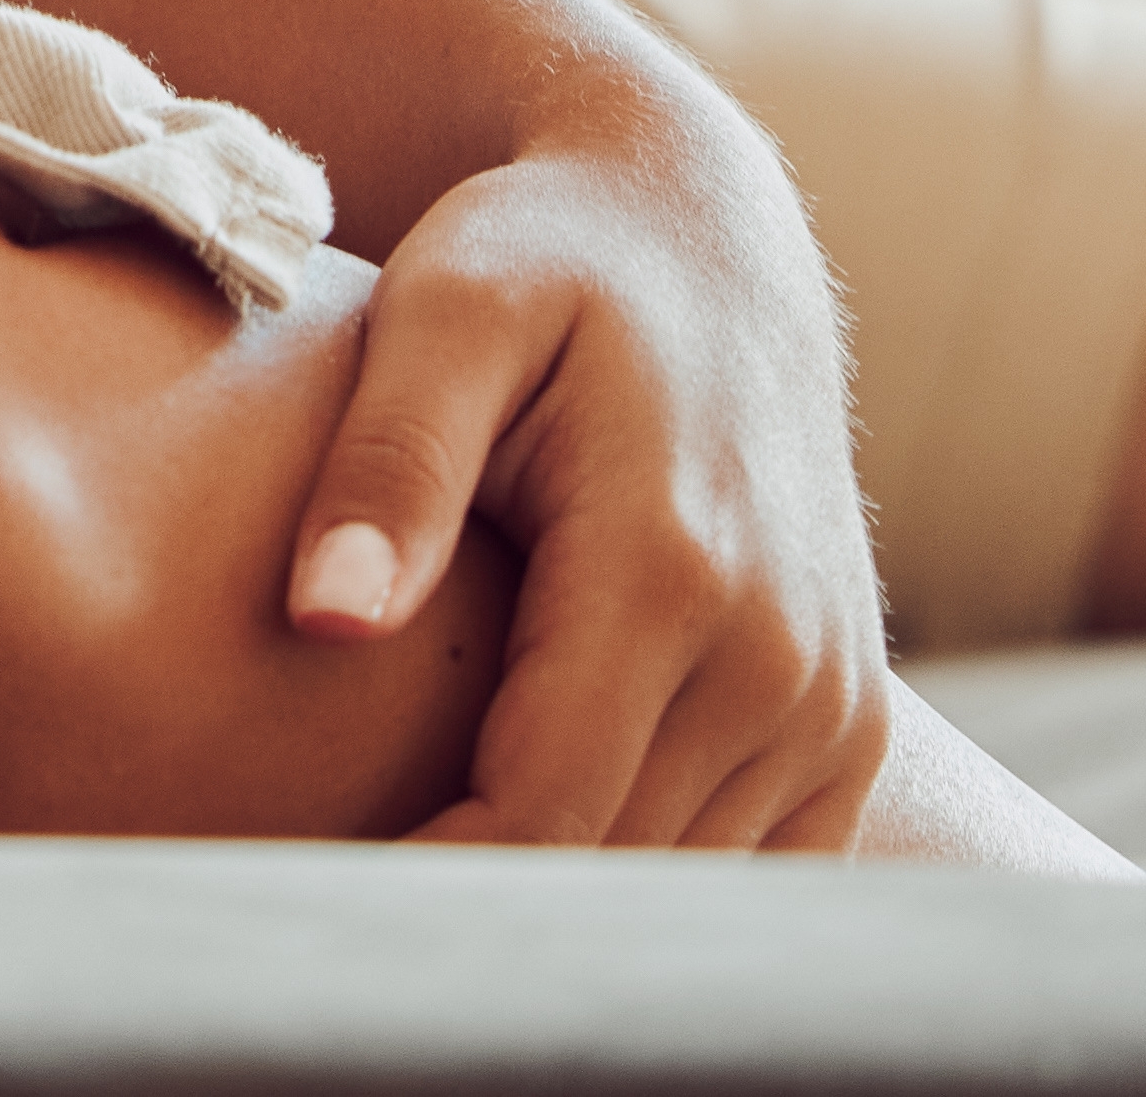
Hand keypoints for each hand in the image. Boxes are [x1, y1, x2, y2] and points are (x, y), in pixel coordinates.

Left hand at [282, 113, 892, 848]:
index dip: (419, 883)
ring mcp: (831, 701)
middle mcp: (778, 657)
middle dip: (471, 906)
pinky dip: (649, 882)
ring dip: (556, 904)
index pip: (542, 812)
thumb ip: (390, 467)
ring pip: (683, 883)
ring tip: (403, 890)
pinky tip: (530, 858)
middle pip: (611, 867)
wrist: (700, 238)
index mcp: (669, 570)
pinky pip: (758, 871)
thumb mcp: (441, 316)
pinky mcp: (847, 723)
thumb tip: (324, 620)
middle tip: (321, 907)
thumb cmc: (539, 265)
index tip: (298, 902)